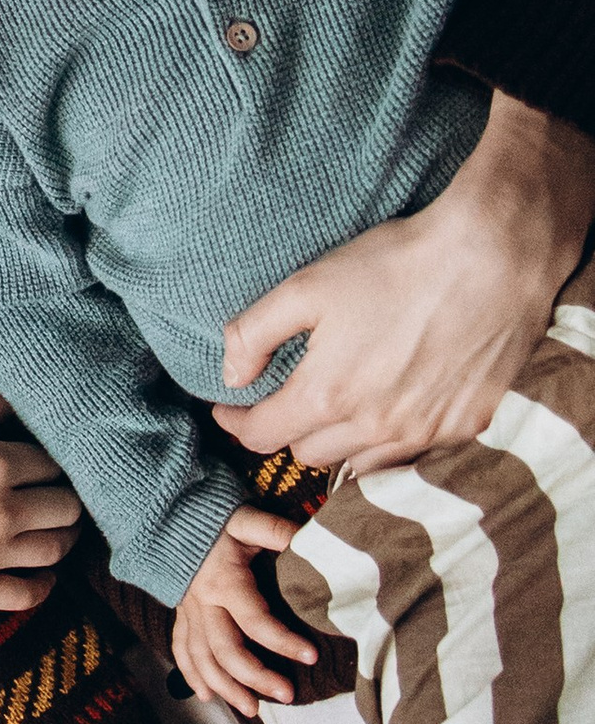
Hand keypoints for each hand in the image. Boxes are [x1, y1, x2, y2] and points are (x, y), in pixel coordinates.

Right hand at [0, 391, 78, 616]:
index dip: (56, 467)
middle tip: (58, 502)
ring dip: (62, 540)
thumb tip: (16, 401)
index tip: (49, 472)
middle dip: (66, 503)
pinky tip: (41, 575)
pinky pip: (30, 593)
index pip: (54, 465)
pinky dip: (44, 585)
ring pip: (56, 549)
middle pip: (67, 508)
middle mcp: (3, 509)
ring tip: (54, 533)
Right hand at [170, 510, 318, 714]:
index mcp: (224, 582)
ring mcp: (188, 612)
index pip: (255, 620)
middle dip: (255, 676)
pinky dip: (192, 675)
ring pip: (202, 658)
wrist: (169, 514)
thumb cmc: (216, 519)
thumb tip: (312, 540)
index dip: (282, 640)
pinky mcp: (180, 615)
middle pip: (226, 650)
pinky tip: (207, 696)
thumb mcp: (247, 520)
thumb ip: (275, 531)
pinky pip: (181, 650)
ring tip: (252, 709)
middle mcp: (203, 603)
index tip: (311, 655)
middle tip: (286, 695)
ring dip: (225, 686)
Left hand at [214, 90, 594, 469]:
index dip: (238, 423)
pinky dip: (389, 443)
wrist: (491, 260)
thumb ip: (254, 333)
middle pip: (309, 453)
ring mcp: (424, 433)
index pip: (263, 436)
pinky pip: (410, 457)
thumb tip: (231, 376)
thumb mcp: (306, 286)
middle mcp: (375, 427)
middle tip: (286, 400)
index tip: (230, 408)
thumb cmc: (395, 265)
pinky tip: (387, 413)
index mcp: (329, 395)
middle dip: (289, 429)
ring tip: (336, 410)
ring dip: (339, 443)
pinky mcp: (464, 427)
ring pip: (360, 463)